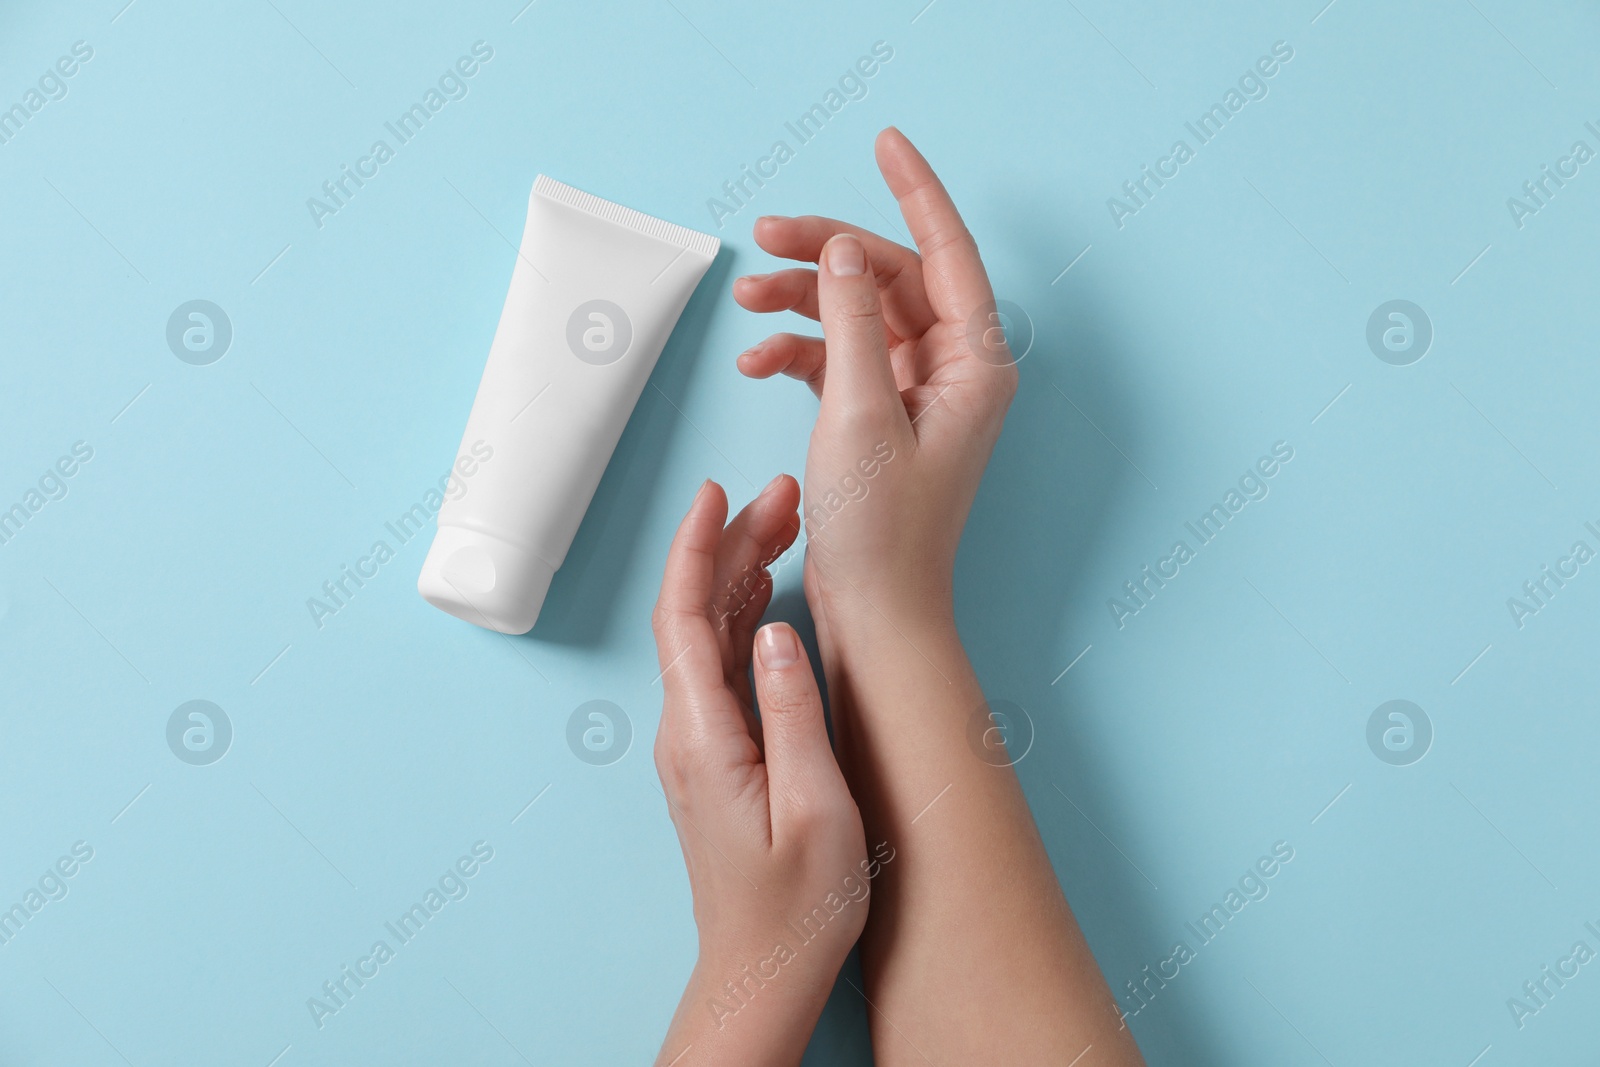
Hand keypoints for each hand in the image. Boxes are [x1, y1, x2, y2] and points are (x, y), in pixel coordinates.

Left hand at [651, 478, 870, 1066]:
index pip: (683, 617)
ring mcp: (698, 745)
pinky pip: (720, 666)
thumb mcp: (816, 808)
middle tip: (785, 494)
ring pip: (708, 635)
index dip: (697, 547)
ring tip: (787, 525)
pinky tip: (772, 594)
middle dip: (731, 543)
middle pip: (694, 614)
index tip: (718, 491)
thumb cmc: (797, 907)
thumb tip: (777, 629)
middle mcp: (688, 733)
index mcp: (704, 737)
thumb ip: (793, 711)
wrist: (763, 973)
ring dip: (741, 574)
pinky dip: (744, 616)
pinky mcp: (717, 757)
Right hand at [732, 127, 1017, 633]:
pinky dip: (798, 352)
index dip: (914, 188)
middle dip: (825, 253)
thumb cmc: (883, 529)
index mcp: (974, 363)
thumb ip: (849, 322)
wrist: (876, 611)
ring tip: (746, 304)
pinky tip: (757, 362)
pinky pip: (840, 357)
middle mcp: (954, 369)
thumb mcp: (859, 412)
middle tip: (762, 234)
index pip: (945, 249)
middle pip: (888, 277)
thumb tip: (842, 249)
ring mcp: (917, 392)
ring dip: (802, 301)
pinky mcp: (882, 415)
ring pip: (858, 313)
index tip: (885, 140)